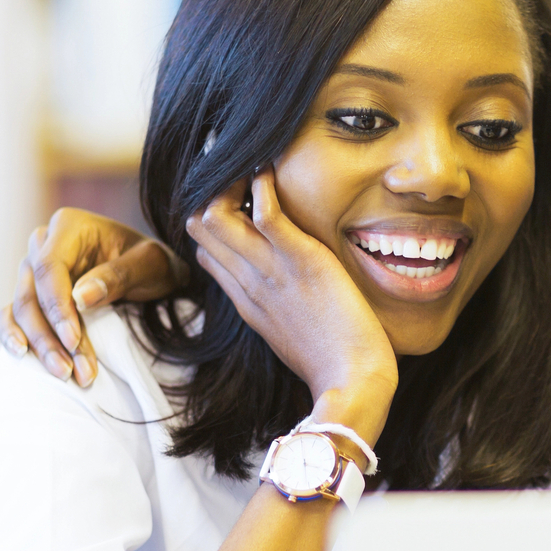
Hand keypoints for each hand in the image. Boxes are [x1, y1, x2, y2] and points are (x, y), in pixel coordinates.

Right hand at [0, 208, 185, 386]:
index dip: (57, 307)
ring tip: (64, 373)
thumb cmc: (152, 264)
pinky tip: (22, 355)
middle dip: (49, 336)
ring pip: (21, 309)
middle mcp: (42, 244)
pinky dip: (13, 335)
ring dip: (39, 344)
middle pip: (31, 292)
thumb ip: (118, 275)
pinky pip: (11, 314)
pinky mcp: (31, 293)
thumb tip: (79, 297)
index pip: (49, 268)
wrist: (152, 272)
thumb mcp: (151, 264)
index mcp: (68, 226)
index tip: (73, 340)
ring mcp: (32, 269)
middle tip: (71, 370)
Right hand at [187, 169, 396, 443]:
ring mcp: (270, 269)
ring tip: (256, 169)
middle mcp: (248, 282)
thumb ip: (278, 310)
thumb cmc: (333, 363)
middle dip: (214, 192)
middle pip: (198, 226)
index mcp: (246, 301)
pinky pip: (266, 210)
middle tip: (247, 175)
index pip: (205, 252)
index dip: (214, 224)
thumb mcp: (291, 336)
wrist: (352, 381)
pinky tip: (273, 172)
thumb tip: (279, 296)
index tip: (242, 204)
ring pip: (214, 214)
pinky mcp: (300, 259)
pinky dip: (262, 183)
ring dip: (230, 182)